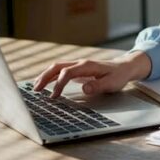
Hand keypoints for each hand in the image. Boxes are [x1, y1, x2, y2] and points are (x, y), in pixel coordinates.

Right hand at [32, 50, 151, 98]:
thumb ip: (98, 85)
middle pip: (57, 67)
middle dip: (45, 77)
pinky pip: (60, 71)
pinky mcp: (77, 69)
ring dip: (45, 76)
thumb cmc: (118, 76)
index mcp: (87, 66)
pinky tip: (44, 84)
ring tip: (35, 88)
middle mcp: (80, 63)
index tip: (54, 96)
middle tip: (35, 90)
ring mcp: (78, 65)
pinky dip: (50, 76)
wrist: (124, 67)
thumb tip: (84, 89)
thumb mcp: (112, 83)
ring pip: (57, 67)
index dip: (59, 84)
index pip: (67, 73)